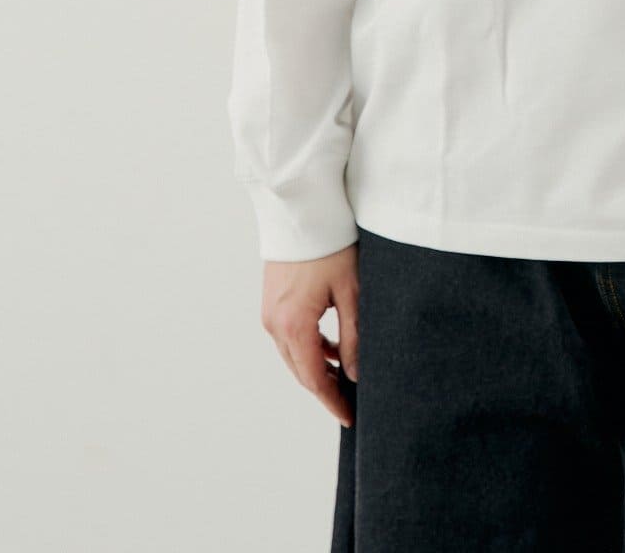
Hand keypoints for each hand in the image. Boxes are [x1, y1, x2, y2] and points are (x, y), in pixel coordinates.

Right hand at [261, 243, 359, 426]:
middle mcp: (274, 324)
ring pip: (294, 355)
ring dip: (317, 368)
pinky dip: (309, 347)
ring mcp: (269, 313)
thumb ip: (353, 336)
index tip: (349, 417)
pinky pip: (290, 336)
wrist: (302, 209)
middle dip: (325, 389)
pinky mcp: (272, 301)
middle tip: (350, 402)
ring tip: (345, 377)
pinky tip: (330, 346)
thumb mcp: (351, 290)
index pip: (313, 378)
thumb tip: (354, 373)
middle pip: (301, 370)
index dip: (332, 400)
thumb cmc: (331, 245)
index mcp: (294, 325)